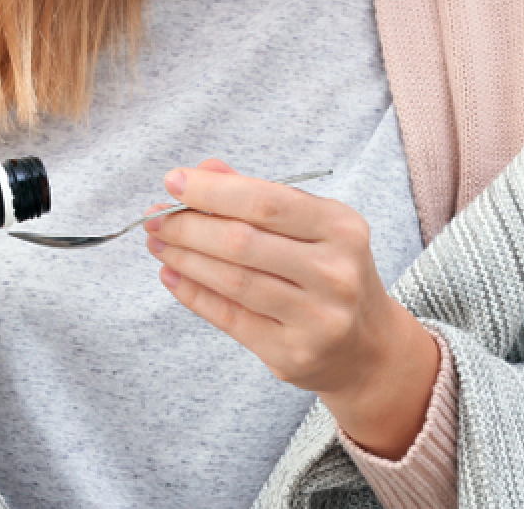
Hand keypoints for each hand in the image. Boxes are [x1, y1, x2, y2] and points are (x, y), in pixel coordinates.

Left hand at [146, 159, 440, 458]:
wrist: (369, 348)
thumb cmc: (330, 273)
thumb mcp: (312, 227)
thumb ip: (259, 196)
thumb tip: (204, 169)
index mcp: (341, 228)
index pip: (266, 201)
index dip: (213, 190)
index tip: (172, 182)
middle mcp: (334, 273)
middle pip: (243, 242)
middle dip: (188, 226)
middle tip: (154, 219)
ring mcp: (317, 318)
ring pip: (233, 281)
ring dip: (185, 259)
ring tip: (158, 244)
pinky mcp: (293, 354)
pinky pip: (230, 318)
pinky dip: (193, 294)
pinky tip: (171, 276)